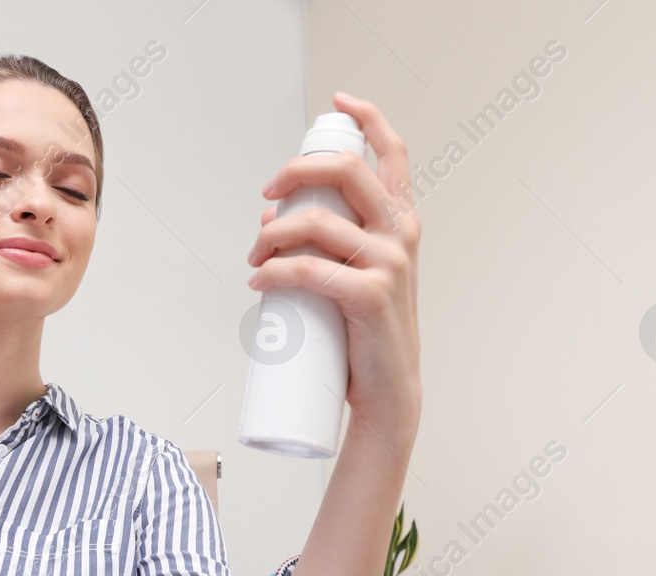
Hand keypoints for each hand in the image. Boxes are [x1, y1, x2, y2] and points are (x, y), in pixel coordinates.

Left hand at [246, 91, 420, 448]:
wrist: (388, 393)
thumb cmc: (367, 334)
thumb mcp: (356, 274)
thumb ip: (329, 241)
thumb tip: (273, 216)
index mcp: (401, 221)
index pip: (393, 153)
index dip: (366, 118)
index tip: (337, 102)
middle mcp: (400, 233)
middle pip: (345, 170)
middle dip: (294, 172)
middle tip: (267, 194)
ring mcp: (389, 263)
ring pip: (315, 222)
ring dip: (270, 235)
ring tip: (254, 258)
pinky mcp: (370, 296)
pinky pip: (309, 269)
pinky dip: (275, 272)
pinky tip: (259, 281)